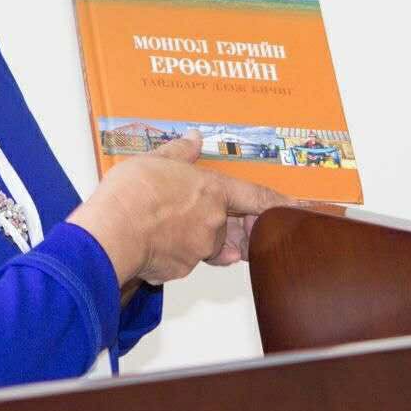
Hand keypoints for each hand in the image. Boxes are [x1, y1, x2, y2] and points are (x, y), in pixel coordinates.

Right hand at [67, 130, 290, 285]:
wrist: (111, 232)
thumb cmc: (132, 194)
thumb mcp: (155, 159)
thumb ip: (179, 152)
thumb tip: (193, 139)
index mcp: (213, 192)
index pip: (257, 197)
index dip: (279, 203)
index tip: (299, 208)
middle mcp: (212, 224)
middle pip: (226, 226)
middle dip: (215, 222)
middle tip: (191, 212)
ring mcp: (198, 251)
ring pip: (203, 245)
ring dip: (190, 236)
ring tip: (161, 221)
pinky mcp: (179, 271)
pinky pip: (182, 261)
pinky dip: (170, 252)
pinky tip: (149, 240)